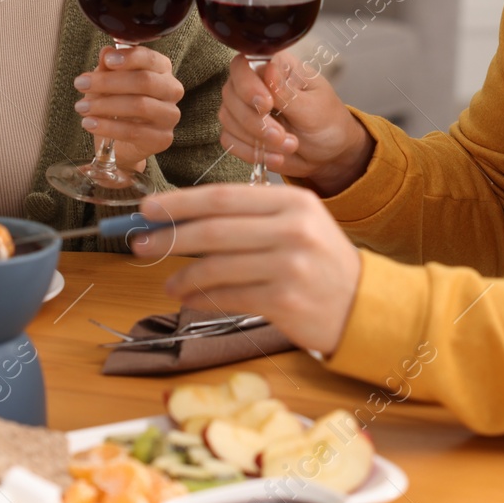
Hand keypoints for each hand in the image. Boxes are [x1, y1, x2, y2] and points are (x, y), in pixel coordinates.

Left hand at [76, 45, 184, 172]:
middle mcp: (172, 90)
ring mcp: (170, 115)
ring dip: (105, 105)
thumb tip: (106, 52)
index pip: (150, 59)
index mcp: (162, 70)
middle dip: (109, 82)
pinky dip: (108, 127)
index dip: (129, 58)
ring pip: (139, 105)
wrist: (122, 143)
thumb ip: (109, 67)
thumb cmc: (117, 105)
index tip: (107, 60)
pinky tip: (89, 123)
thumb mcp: (108, 83)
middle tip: (81, 84)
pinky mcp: (163, 138)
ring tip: (81, 107)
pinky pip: (133, 131)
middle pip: (144, 81)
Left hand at [131, 184, 361, 354]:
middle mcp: (293, 229)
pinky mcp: (285, 301)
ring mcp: (290, 266)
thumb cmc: (322, 263)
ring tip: (168, 282)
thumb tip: (185, 221)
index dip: (179, 203)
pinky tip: (190, 299)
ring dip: (183, 276)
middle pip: (214, 230)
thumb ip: (250, 217)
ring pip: (217, 267)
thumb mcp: (298, 224)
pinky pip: (229, 297)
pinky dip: (202, 299)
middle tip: (139, 243)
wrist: (364, 305)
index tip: (147, 209)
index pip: (223, 197)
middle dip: (169, 236)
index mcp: (293, 202)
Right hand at [218, 51, 374, 195]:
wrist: (329, 154)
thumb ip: (288, 92)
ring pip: (227, 119)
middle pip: (231, 94)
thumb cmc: (327, 122)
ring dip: (256, 140)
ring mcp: (244, 107)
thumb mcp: (313, 108)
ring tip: (288, 146)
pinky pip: (229, 140)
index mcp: (276, 68)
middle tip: (282, 136)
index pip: (243, 65)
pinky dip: (251, 153)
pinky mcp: (240, 131)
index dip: (248, 85)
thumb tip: (269, 68)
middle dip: (254, 121)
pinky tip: (276, 157)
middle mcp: (255, 83)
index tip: (266, 106)